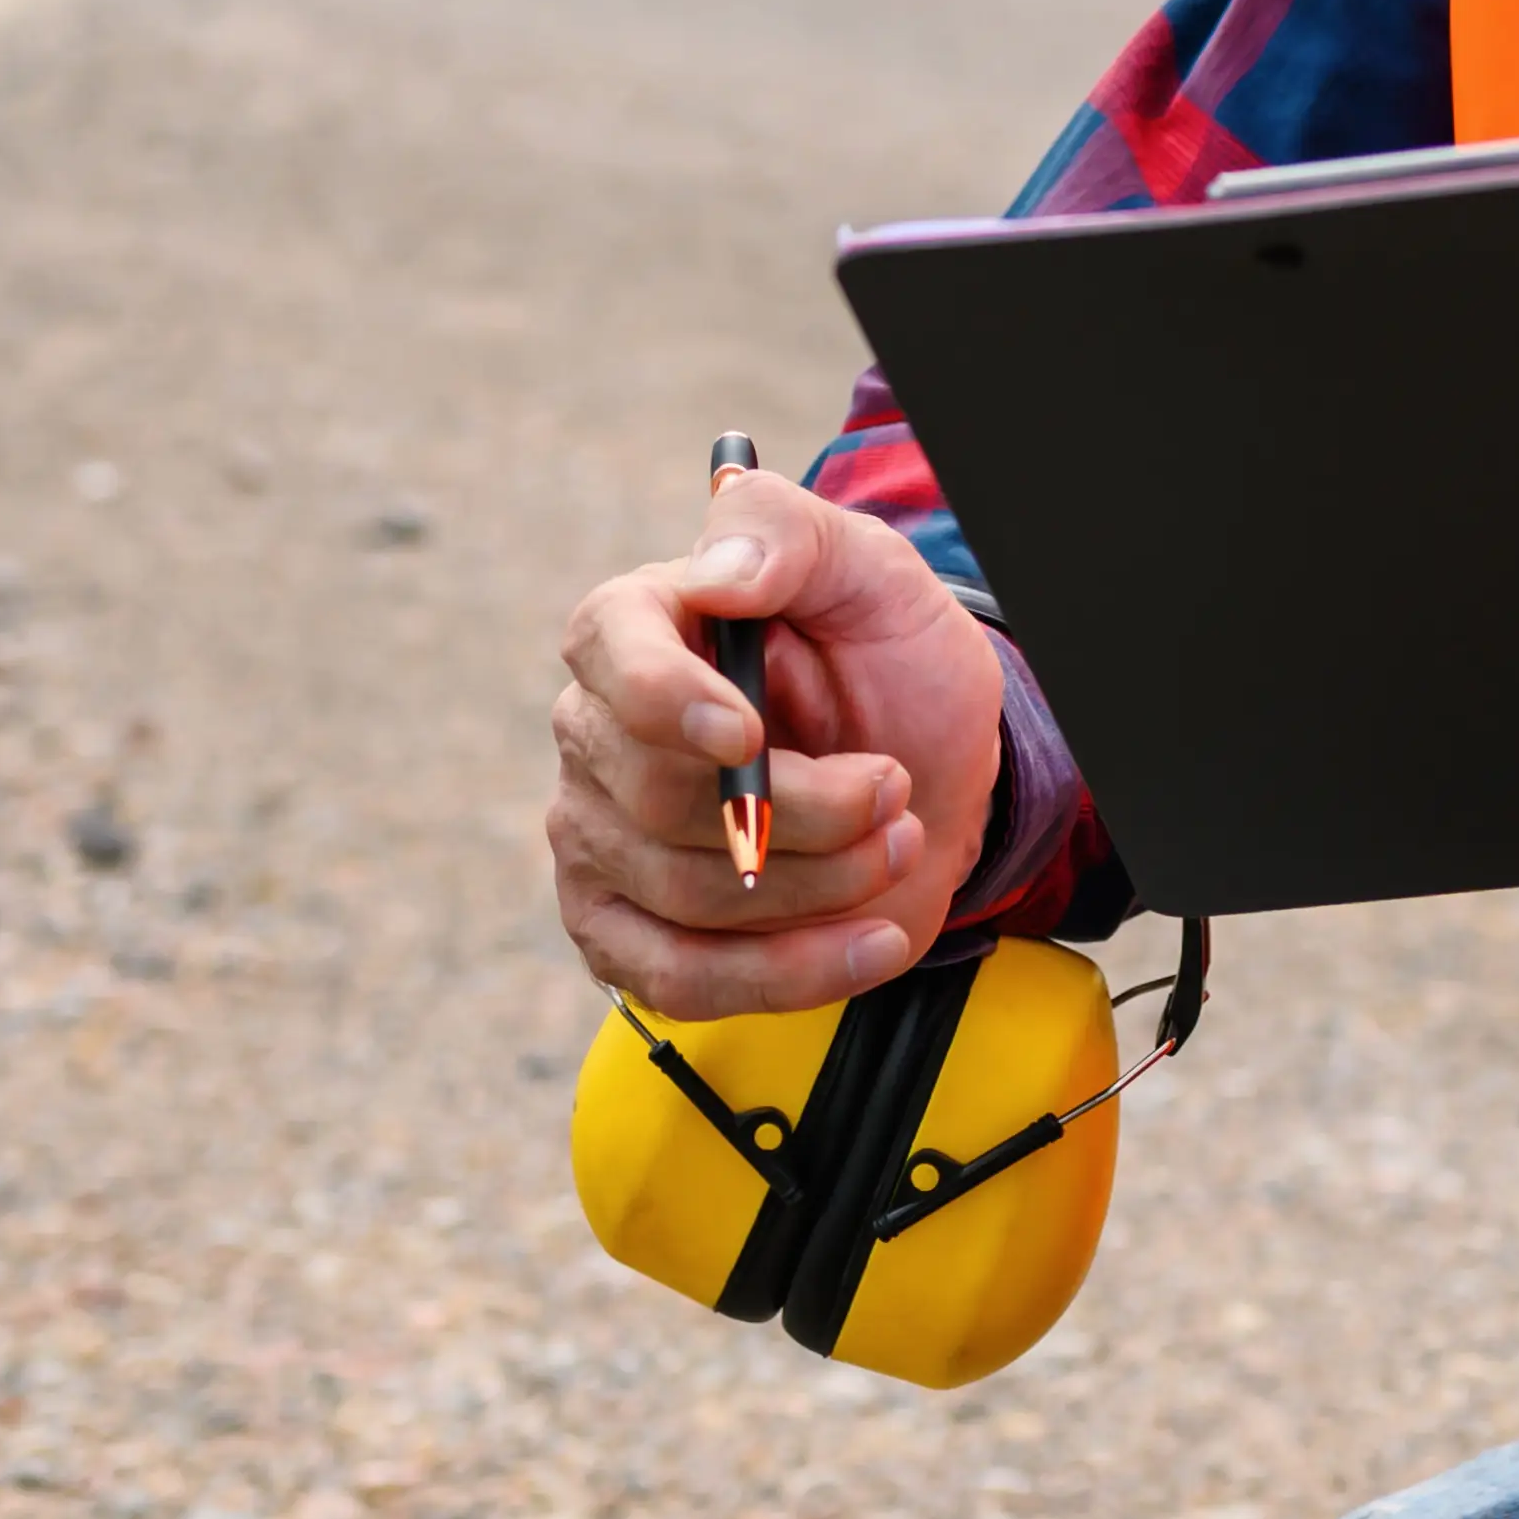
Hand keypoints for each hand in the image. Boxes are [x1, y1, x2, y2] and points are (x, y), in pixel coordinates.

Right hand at [547, 468, 1003, 1017]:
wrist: (924, 772)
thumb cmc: (885, 660)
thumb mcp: (870, 572)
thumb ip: (790, 536)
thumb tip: (719, 577)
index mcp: (634, 626)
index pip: (607, 653)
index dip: (665, 700)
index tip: (748, 731)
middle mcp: (594, 735)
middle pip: (658, 797)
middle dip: (803, 810)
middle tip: (893, 788)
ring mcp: (597, 841)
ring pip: (685, 895)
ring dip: (820, 885)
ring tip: (898, 844)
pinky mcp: (622, 934)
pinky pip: (678, 981)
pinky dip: (789, 975)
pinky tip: (872, 942)